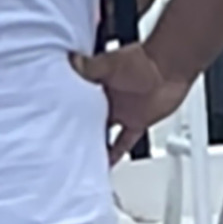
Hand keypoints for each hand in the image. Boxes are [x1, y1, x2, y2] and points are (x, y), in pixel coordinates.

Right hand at [72, 45, 189, 163]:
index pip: (75, 102)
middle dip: (75, 132)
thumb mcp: (110, 63)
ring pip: (103, 134)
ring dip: (94, 144)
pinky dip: (117, 153)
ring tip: (78, 160)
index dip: (64, 112)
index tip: (51, 123)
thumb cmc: (143, 60)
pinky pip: (124, 142)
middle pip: (87, 120)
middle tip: (61, 147)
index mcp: (97, 85)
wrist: (170, 67)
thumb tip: (69, 62)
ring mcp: (122, 113)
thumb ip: (89, 66)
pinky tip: (107, 163)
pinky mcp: (137, 122)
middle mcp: (107, 101)